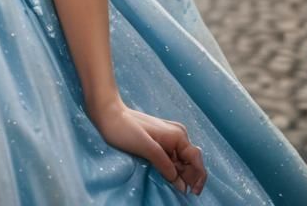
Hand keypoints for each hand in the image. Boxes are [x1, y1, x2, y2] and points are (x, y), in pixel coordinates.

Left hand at [89, 98, 206, 194]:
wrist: (107, 113)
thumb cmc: (124, 128)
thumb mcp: (146, 148)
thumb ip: (165, 166)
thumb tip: (182, 186)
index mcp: (178, 135)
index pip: (197, 161)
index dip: (198, 178)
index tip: (192, 193)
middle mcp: (177, 135)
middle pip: (191, 163)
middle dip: (187, 177)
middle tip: (174, 187)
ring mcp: (169, 137)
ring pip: (181, 162)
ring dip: (178, 174)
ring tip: (166, 179)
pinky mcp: (160, 140)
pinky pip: (172, 158)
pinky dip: (171, 168)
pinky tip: (161, 172)